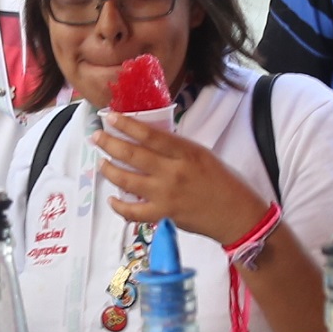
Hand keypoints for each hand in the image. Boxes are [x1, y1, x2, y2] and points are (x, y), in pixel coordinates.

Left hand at [90, 114, 269, 244]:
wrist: (235, 214)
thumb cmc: (223, 181)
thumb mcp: (202, 155)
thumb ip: (176, 149)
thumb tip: (148, 141)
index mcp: (185, 152)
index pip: (150, 135)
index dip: (127, 125)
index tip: (110, 117)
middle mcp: (173, 172)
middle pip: (133, 155)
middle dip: (110, 144)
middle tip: (96, 137)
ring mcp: (166, 195)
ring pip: (128, 181)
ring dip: (110, 171)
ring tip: (101, 164)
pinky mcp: (164, 214)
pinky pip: (134, 212)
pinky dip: (120, 206)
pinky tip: (112, 199)